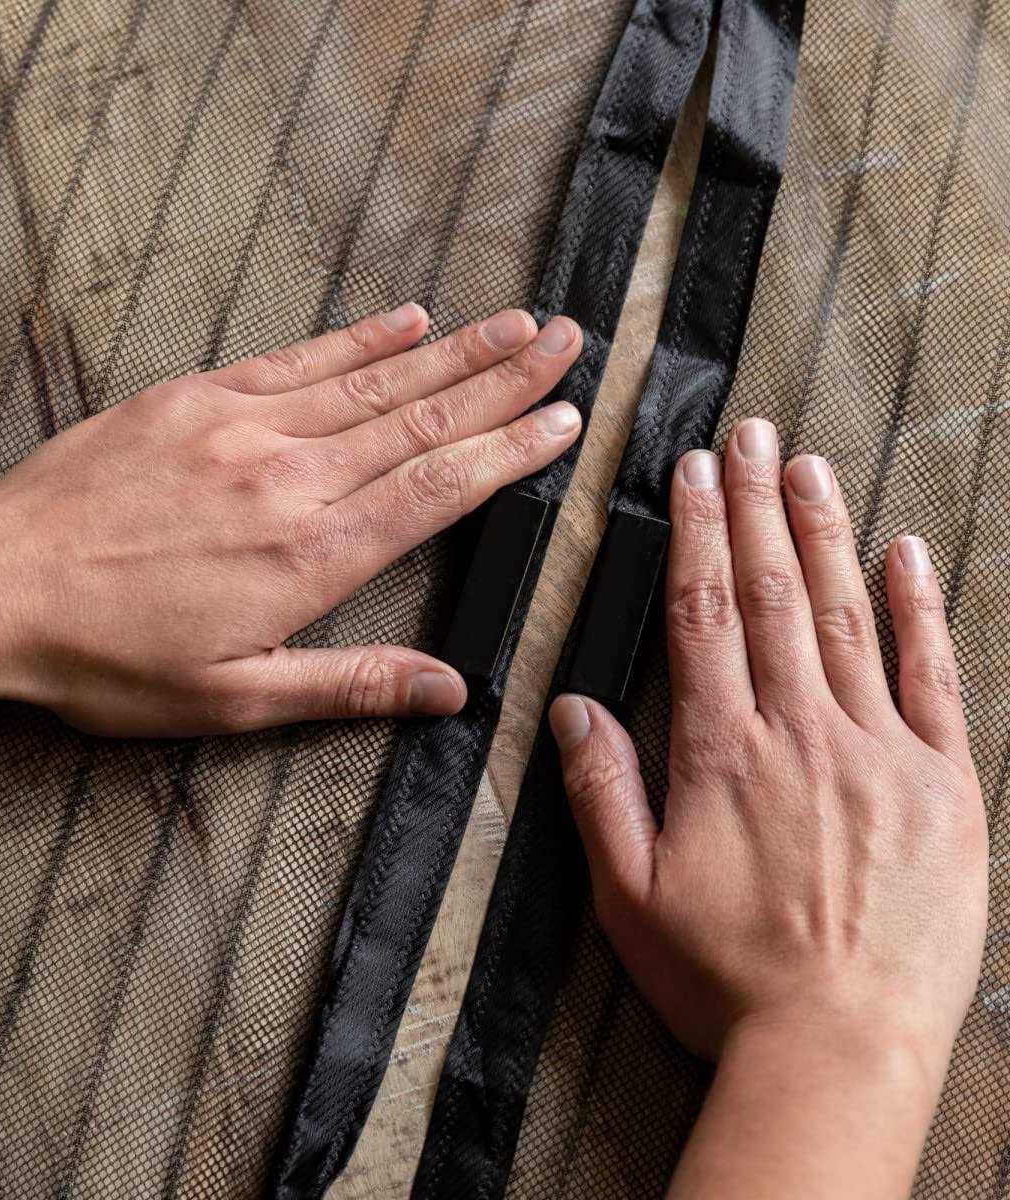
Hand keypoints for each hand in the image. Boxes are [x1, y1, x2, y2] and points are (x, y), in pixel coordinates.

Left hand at [0, 305, 581, 735]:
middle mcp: (292, 475)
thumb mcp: (235, 698)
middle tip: (565, 343)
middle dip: (504, 378)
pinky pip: (299, 358)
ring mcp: (243, 425)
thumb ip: (351, 683)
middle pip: (423, 418)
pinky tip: (405, 319)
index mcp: (311, 553)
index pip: (440, 487)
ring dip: (452, 349)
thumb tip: (450, 689)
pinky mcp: (196, 398)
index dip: (510, 449)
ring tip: (514, 323)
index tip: (562, 418)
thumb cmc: (109, 657)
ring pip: (373, 379)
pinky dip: (360, 339)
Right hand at [549, 418, 986, 1196]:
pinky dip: (917, 610)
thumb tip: (570, 707)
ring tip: (807, 467)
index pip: (704, 613)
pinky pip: (930, 679)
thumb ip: (599, 791)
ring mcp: (877, 751)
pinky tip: (905, 553)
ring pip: (844, 616)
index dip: (696, 534)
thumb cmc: (728, 977)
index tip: (692, 474)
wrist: (842, 1048)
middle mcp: (799, 732)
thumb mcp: (628, 895)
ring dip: (824, 533)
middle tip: (750, 436)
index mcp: (720, 752)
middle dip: (756, 506)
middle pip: (773, 593)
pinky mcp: (940, 784)